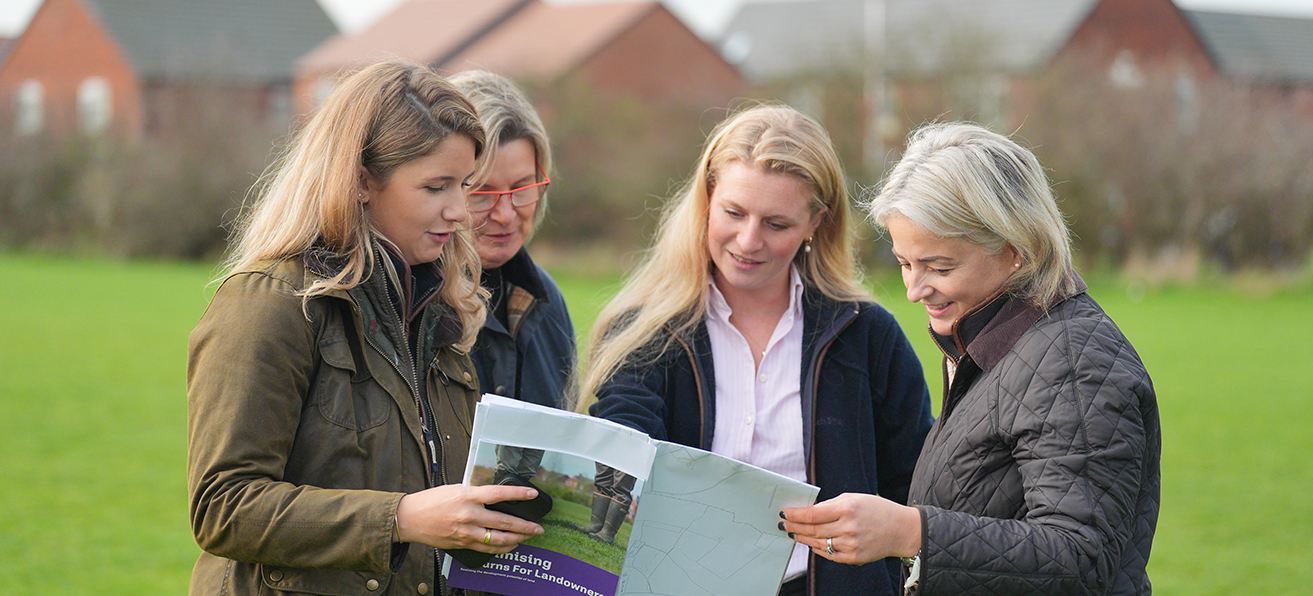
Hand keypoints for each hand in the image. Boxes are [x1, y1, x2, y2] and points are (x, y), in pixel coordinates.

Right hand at [396, 484, 543, 551]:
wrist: (410, 518)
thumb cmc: (431, 501)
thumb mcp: (456, 489)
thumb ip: (476, 493)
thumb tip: (495, 496)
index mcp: (467, 496)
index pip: (498, 494)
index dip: (518, 493)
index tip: (532, 493)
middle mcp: (468, 515)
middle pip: (504, 521)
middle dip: (525, 526)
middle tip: (538, 527)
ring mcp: (466, 532)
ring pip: (498, 539)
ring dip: (517, 539)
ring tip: (528, 537)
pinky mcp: (462, 544)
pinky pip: (487, 548)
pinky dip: (501, 548)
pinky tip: (510, 545)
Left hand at [780, 493, 920, 564]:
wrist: (900, 529)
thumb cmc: (876, 510)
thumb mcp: (854, 498)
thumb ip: (830, 504)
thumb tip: (809, 511)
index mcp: (847, 509)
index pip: (813, 514)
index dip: (796, 515)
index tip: (785, 513)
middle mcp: (848, 528)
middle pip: (813, 530)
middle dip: (795, 527)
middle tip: (784, 525)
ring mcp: (851, 544)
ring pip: (818, 543)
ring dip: (803, 539)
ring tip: (794, 534)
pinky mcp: (854, 557)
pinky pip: (829, 555)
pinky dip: (817, 550)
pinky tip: (810, 544)